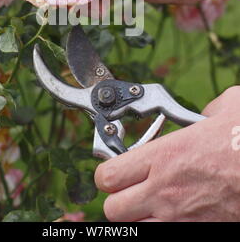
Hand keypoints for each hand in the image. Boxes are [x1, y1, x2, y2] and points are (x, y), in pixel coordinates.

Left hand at [95, 86, 239, 221]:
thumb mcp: (230, 107)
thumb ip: (207, 111)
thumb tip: (206, 115)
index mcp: (166, 155)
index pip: (109, 174)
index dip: (107, 173)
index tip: (115, 170)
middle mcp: (166, 190)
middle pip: (113, 210)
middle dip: (118, 201)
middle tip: (131, 191)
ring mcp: (181, 219)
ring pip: (134, 230)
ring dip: (138, 220)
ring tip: (151, 208)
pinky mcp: (200, 234)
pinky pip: (164, 239)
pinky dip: (162, 229)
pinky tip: (175, 218)